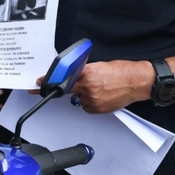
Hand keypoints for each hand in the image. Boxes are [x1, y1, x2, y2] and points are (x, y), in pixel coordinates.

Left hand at [37, 60, 153, 113]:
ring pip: (79, 99)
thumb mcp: (99, 65)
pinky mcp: (97, 109)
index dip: (48, 81)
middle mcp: (87, 87)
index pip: (62, 77)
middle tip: (66, 87)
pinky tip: (102, 96)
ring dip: (85, 95)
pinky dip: (91, 102)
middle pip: (69, 90)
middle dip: (66, 88)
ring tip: (100, 89)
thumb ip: (84, 71)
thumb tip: (73, 75)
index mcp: (86, 73)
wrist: (136, 81)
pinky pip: (87, 107)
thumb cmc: (122, 71)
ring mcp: (92, 99)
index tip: (38, 83)